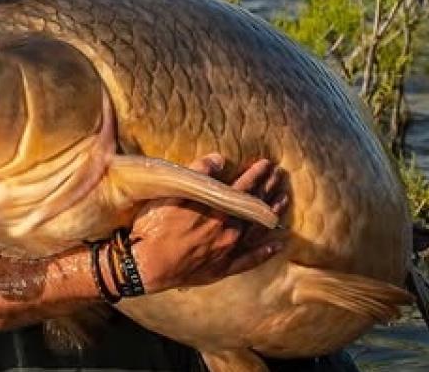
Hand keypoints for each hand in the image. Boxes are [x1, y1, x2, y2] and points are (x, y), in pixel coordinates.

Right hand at [127, 154, 288, 293]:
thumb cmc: (152, 227)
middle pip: (254, 207)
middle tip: (279, 176)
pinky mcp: (221, 269)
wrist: (144, 267)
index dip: (256, 174)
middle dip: (268, 189)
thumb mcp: (170, 193)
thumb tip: (218, 159)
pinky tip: (276, 245)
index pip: (243, 187)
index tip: (266, 164)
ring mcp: (226, 252)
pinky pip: (249, 261)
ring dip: (272, 215)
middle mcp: (227, 230)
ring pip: (257, 231)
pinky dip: (265, 253)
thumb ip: (197, 174)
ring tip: (284, 201)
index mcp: (216, 210)